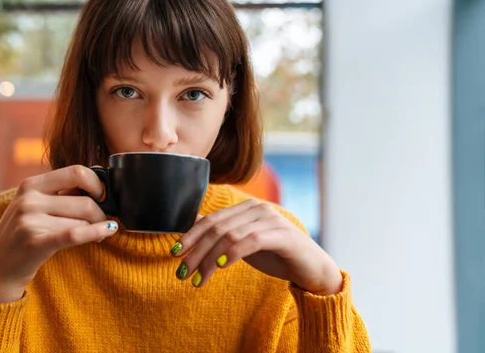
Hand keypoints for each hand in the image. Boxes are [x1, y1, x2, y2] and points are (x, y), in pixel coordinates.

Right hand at [0, 165, 117, 303]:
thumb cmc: (23, 235)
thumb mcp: (35, 206)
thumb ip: (63, 191)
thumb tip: (99, 173)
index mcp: (31, 184)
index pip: (76, 172)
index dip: (97, 183)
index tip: (103, 196)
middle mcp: (28, 199)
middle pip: (84, 200)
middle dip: (101, 213)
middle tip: (103, 221)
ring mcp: (29, 220)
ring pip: (82, 220)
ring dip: (96, 228)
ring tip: (95, 235)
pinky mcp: (34, 243)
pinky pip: (75, 234)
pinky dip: (96, 232)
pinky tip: (108, 232)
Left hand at [171, 199, 342, 294]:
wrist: (312, 269)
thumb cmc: (277, 255)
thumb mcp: (244, 244)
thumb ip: (224, 234)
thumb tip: (192, 228)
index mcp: (246, 208)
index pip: (211, 219)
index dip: (190, 235)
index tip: (174, 253)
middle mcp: (257, 208)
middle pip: (217, 228)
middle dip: (196, 251)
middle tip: (182, 273)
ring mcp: (271, 219)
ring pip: (229, 236)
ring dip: (209, 259)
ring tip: (197, 279)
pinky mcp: (282, 235)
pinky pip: (250, 241)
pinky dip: (233, 253)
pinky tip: (221, 267)